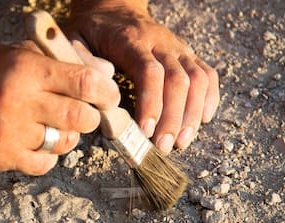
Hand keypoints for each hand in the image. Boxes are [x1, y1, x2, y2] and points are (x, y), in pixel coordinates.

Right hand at [0, 45, 120, 174]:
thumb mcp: (10, 56)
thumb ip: (54, 64)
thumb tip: (103, 77)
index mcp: (26, 70)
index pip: (85, 83)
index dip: (106, 92)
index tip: (109, 97)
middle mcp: (21, 101)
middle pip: (82, 118)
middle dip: (89, 118)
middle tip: (82, 115)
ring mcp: (11, 133)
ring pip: (65, 143)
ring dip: (66, 137)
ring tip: (50, 127)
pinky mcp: (0, 157)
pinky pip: (44, 164)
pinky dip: (46, 157)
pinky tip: (35, 144)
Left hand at [68, 2, 219, 152]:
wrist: (115, 9)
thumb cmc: (92, 33)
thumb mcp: (75, 40)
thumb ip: (83, 61)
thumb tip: (103, 86)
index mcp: (131, 40)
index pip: (150, 72)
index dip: (151, 103)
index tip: (145, 131)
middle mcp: (160, 42)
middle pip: (178, 80)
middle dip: (173, 118)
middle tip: (163, 147)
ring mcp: (178, 48)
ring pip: (197, 79)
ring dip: (192, 114)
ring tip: (181, 142)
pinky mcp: (188, 55)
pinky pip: (207, 75)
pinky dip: (209, 99)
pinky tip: (203, 121)